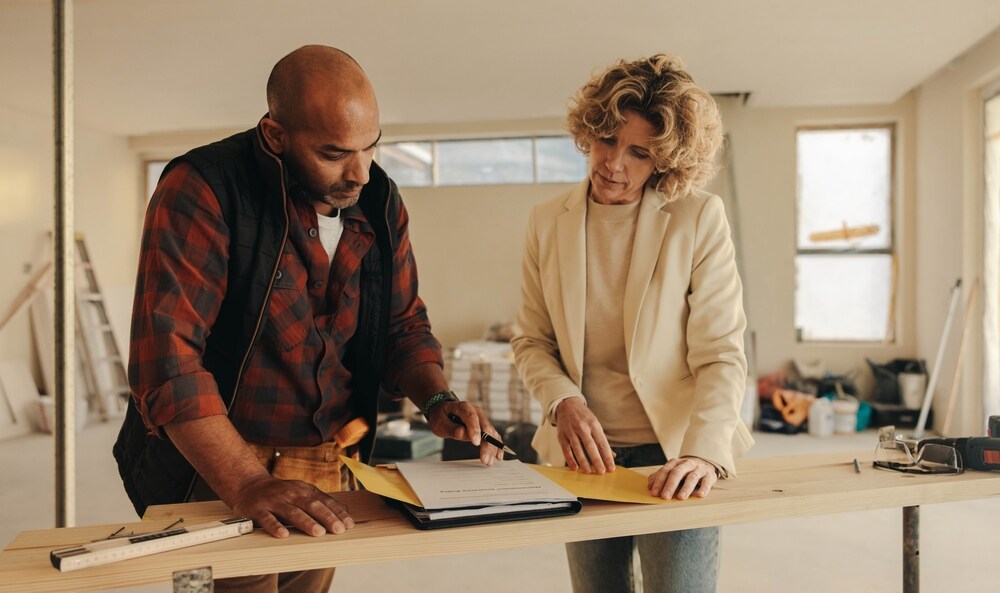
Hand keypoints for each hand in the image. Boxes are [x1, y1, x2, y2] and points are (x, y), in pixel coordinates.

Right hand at [228, 474, 354, 538]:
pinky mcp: (258, 510)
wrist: (248, 485)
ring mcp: (274, 501)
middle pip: (312, 505)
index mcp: (304, 490)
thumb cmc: (280, 493)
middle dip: (327, 517)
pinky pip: (267, 519)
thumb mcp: (302, 492)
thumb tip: (346, 511)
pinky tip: (283, 535)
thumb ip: (322, 501)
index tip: (349, 524)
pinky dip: (275, 526)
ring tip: (319, 532)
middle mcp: (291, 494)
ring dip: (307, 522)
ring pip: (292, 512)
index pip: (324, 501)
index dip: (337, 512)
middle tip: (339, 530)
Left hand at [426, 400, 503, 465]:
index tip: (476, 443)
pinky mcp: (484, 427)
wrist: (444, 413)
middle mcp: (476, 412)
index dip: (475, 430)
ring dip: (492, 448)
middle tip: (485, 459)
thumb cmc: (441, 418)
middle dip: (487, 444)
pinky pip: (493, 436)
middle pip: (485, 427)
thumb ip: (451, 429)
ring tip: (488, 462)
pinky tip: (498, 456)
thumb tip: (462, 432)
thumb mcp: (440, 423)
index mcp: (464, 407)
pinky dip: (496, 446)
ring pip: (491, 433)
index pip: (471, 417)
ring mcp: (482, 419)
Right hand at [555, 398, 614, 473]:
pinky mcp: (562, 435)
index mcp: (594, 425)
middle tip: (602, 471)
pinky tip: (575, 467)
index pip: (602, 443)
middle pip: (591, 446)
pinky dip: (570, 459)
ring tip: (589, 471)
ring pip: (578, 448)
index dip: (607, 456)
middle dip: (597, 460)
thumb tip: (611, 455)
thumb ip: (602, 440)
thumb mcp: (595, 424)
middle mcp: (582, 427)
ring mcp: (571, 431)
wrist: (567, 405)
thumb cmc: (583, 417)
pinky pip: (566, 449)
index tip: (611, 467)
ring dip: (584, 461)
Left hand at [647, 456, 718, 499]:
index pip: (665, 471)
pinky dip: (704, 488)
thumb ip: (661, 477)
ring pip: (692, 477)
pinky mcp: (709, 475)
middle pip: (677, 473)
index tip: (654, 493)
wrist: (705, 463)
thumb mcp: (672, 471)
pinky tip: (700, 495)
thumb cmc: (685, 471)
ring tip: (681, 497)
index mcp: (675, 462)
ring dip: (686, 488)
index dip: (659, 482)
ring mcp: (699, 468)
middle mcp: (687, 464)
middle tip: (665, 497)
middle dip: (670, 485)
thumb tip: (650, 485)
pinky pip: (707, 481)